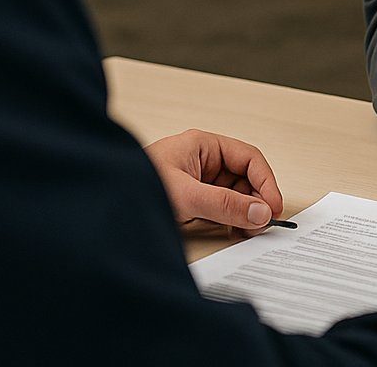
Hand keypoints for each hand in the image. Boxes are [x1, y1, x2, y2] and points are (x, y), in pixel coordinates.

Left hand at [143, 129, 283, 235]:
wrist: (102, 205)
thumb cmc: (135, 186)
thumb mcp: (186, 196)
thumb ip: (225, 204)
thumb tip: (260, 211)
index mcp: (203, 145)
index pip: (247, 158)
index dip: (266, 182)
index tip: (274, 207)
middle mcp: (202, 160)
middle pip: (244, 176)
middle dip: (256, 200)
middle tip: (263, 224)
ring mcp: (197, 180)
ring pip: (235, 193)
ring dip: (245, 212)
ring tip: (248, 230)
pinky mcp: (191, 200)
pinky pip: (221, 206)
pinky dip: (232, 219)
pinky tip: (234, 231)